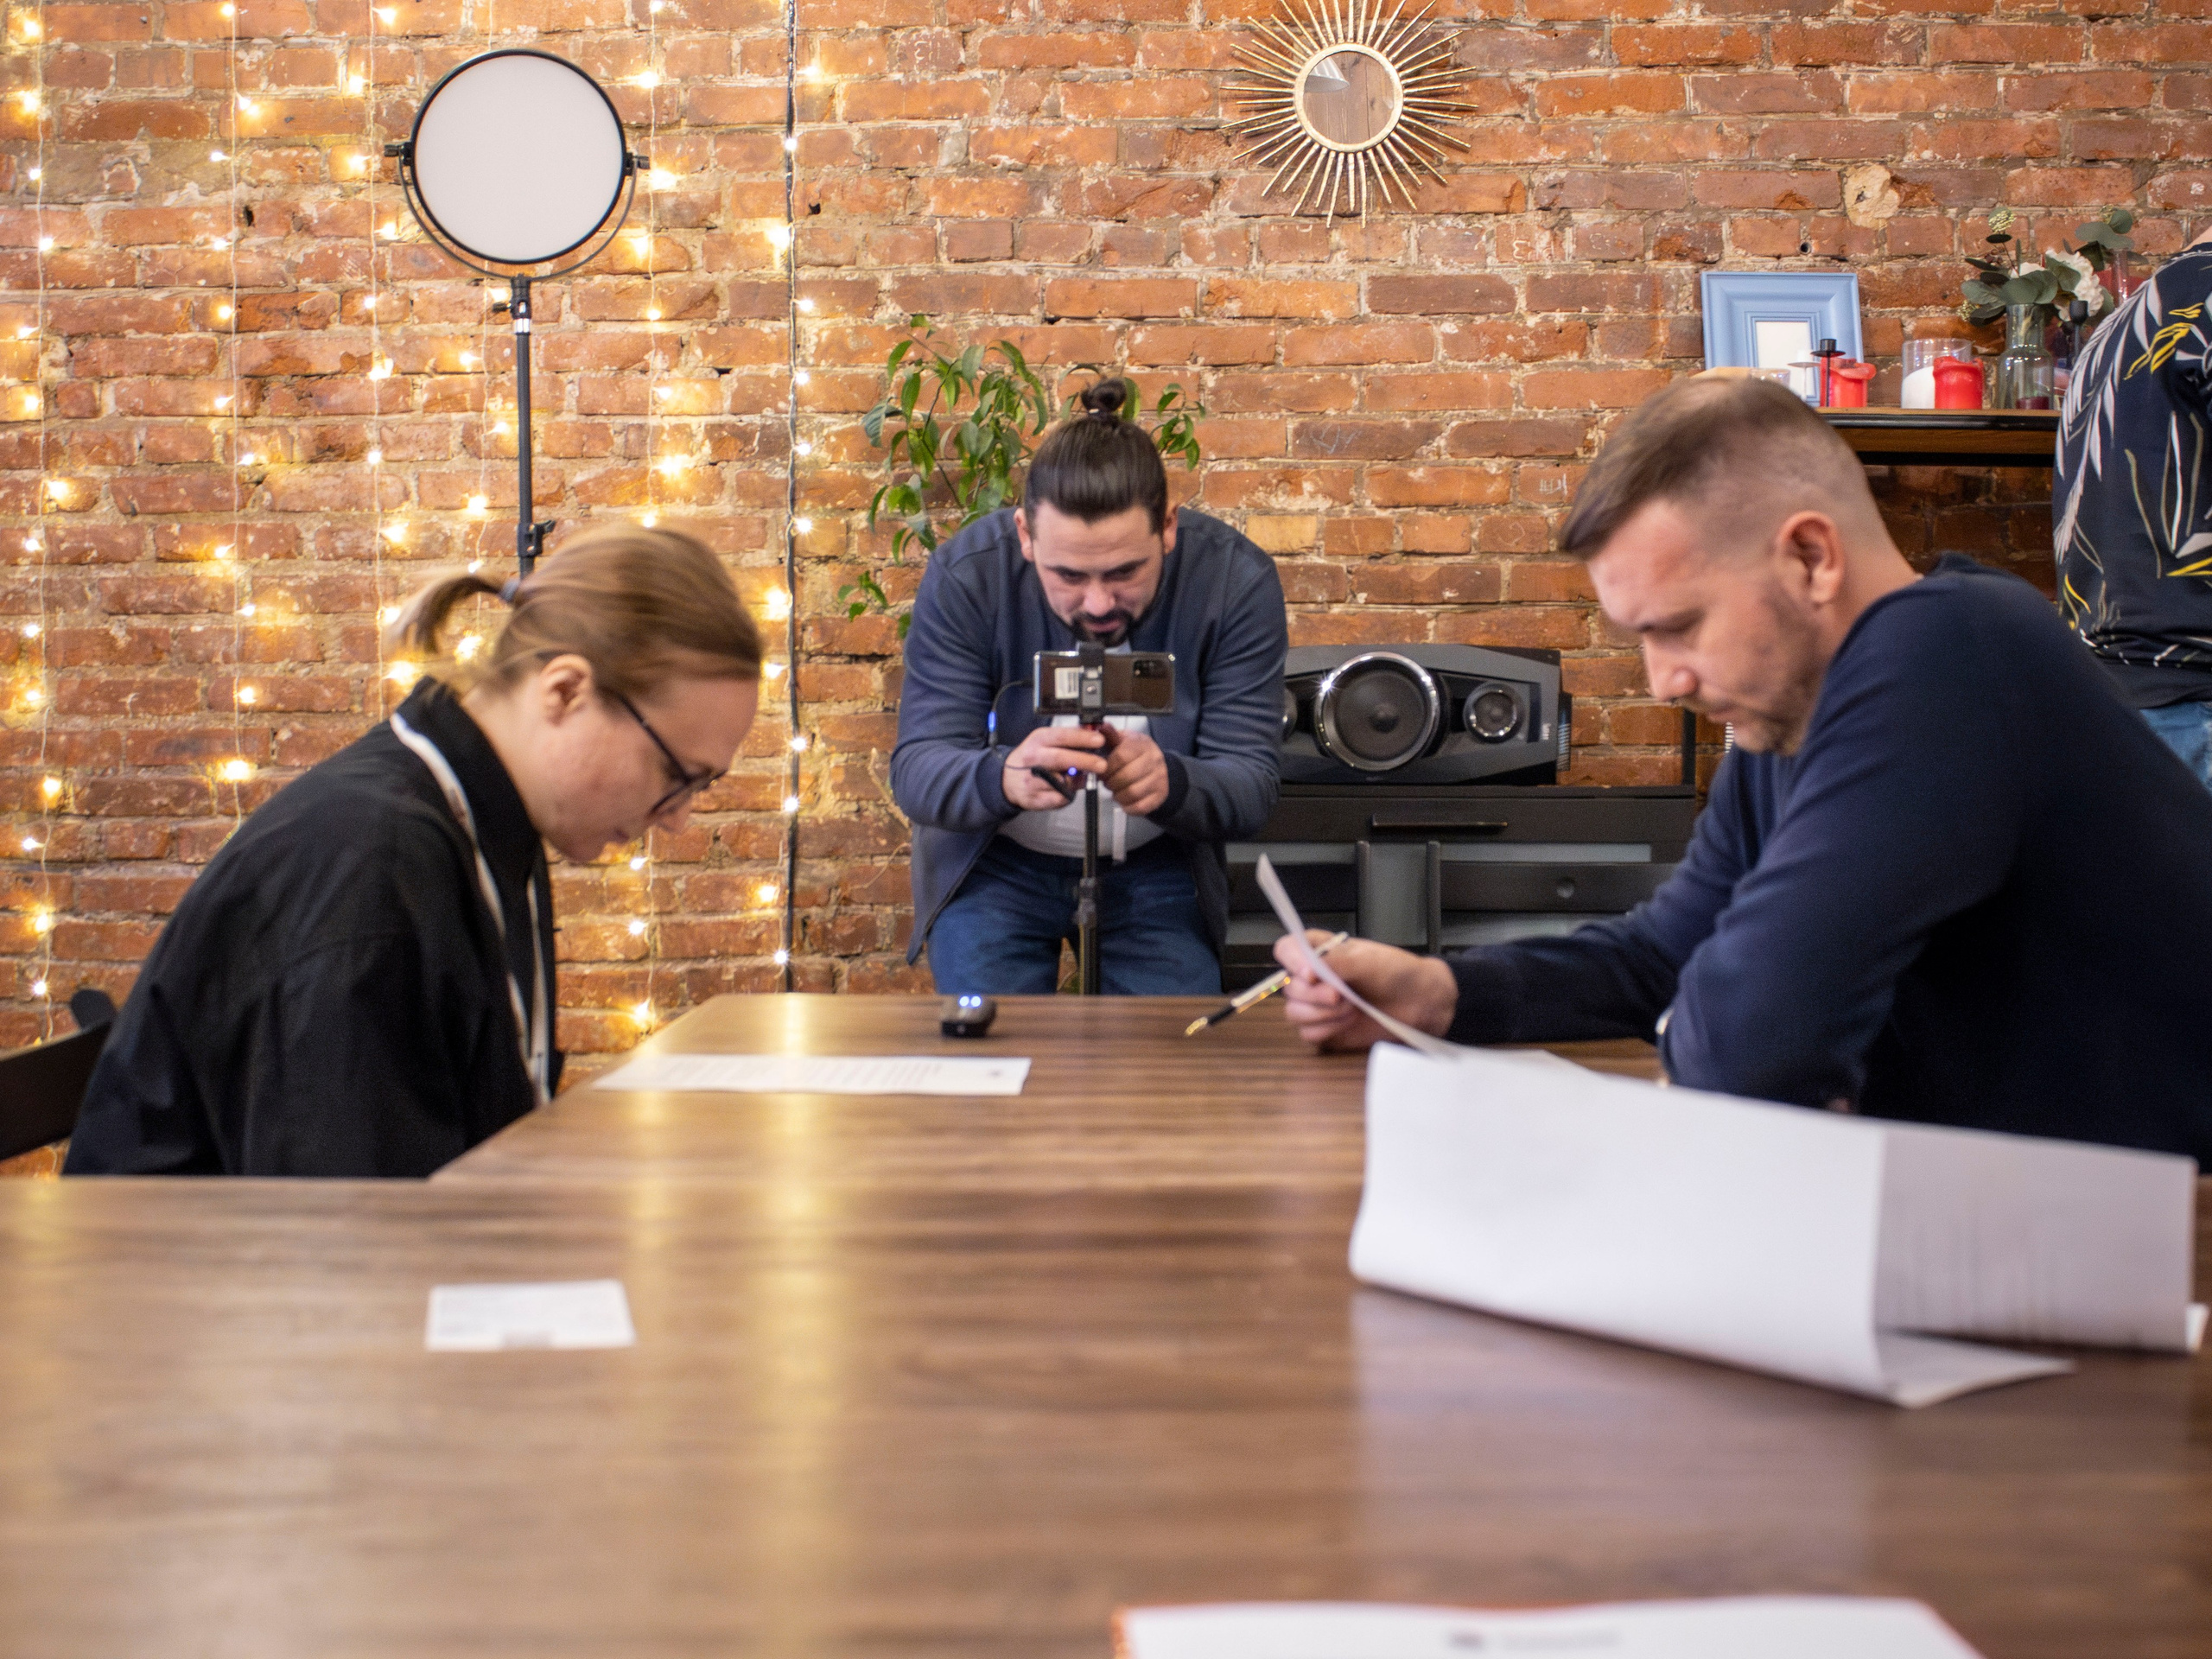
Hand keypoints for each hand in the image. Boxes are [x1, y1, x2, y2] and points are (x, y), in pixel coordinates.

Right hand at [1002, 724, 1107, 811]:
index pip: (1062, 736)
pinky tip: (1066, 788)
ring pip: (1063, 781)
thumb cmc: (1032, 758)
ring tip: (1079, 777)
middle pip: (1061, 758)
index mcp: (1038, 740)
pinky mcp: (1034, 798)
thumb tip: (1094, 734)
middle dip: (1085, 761)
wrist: (1007, 779)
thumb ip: (1068, 738)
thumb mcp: (1045, 740)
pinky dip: (1069, 795)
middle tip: (1102, 764)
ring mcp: (1032, 779)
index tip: (1099, 740)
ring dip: (1076, 781)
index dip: (1082, 738)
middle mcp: (1033, 758)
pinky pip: (1060, 798)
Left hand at [1098, 726, 1169, 816]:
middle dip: (1111, 782)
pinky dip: (1127, 806)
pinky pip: (1140, 806)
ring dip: (1118, 795)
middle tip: (1106, 782)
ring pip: (1132, 793)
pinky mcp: (1160, 796)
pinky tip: (1123, 799)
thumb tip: (1101, 726)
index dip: (1107, 766)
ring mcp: (1159, 779)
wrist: (1158, 767)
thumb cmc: (1135, 754)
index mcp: (1143, 744)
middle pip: (1126, 776)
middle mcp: (1154, 761)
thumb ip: (1111, 735)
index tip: (1101, 770)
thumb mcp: (1124, 741)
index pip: (1121, 756)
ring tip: (1115, 790)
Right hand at [1273, 931, 1458, 1051]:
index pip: (1286, 949)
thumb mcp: (1367, 961)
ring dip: (1322, 1015)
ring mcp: (1318, 1004)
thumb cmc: (1397, 973)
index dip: (1292, 961)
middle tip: (1341, 996)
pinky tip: (1349, 1022)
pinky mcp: (1325, 1028)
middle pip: (1288, 987)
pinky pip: (1307, 1034)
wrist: (1419, 1003)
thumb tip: (1308, 971)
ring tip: (1352, 1009)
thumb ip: (1336, 963)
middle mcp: (1314, 978)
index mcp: (1320, 952)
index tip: (1310, 974)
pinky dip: (1327, 1030)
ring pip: (1294, 1013)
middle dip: (1314, 995)